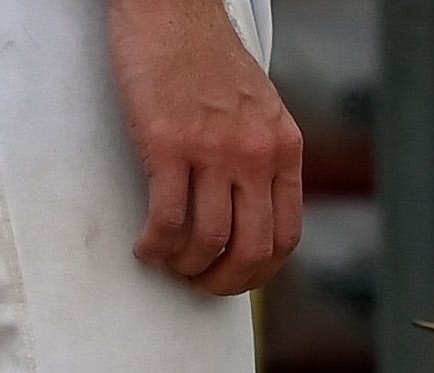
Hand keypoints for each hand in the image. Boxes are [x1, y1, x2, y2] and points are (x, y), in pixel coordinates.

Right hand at [108, 0, 303, 295]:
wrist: (172, 7)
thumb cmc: (205, 56)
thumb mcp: (259, 109)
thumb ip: (261, 156)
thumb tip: (250, 208)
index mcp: (284, 150)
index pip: (287, 236)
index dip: (261, 271)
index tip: (237, 277)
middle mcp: (256, 156)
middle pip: (252, 250)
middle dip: (224, 282)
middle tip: (199, 284)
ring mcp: (213, 151)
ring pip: (208, 241)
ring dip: (186, 267)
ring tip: (167, 263)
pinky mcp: (167, 144)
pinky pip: (168, 218)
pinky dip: (156, 245)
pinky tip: (146, 246)